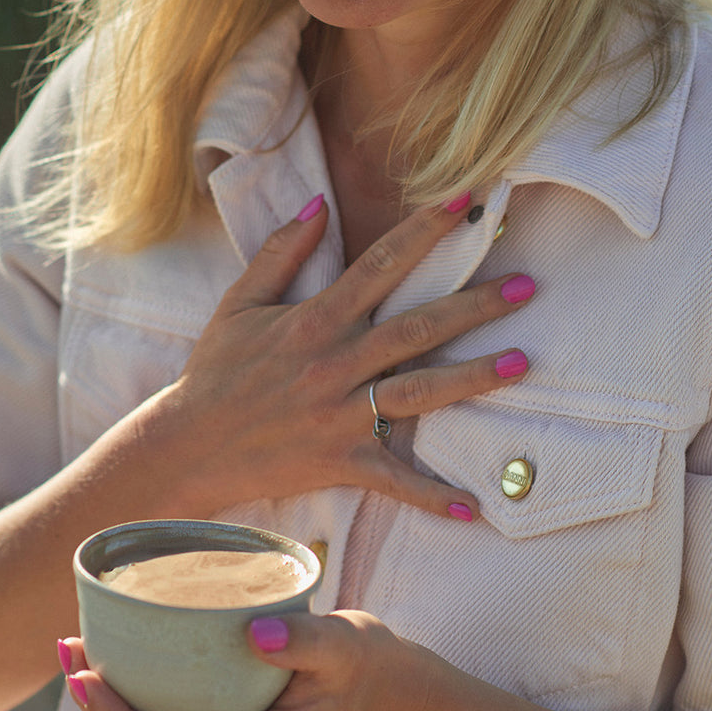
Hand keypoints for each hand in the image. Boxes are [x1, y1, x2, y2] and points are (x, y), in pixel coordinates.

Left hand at [58, 613, 420, 710]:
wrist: (387, 688)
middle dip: (98, 707)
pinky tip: (120, 657)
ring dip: (110, 703)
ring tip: (79, 647)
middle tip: (67, 646)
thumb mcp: (345, 645)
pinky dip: (136, 697)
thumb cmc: (364, 664)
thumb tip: (254, 634)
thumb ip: (304, 641)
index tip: (84, 675)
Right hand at [140, 194, 534, 520]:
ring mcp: (339, 415)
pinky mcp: (338, 461)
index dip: (423, 232)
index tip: (464, 204)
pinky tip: (473, 507)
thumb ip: (281, 250)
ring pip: (418, 394)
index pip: (379, 265)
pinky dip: (430, 495)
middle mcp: (334, 364)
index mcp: (313, 319)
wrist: (184, 446)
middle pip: (416, 328)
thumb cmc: (214, 371)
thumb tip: (321, 203)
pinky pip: (392, 480)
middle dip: (473, 305)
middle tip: (527, 286)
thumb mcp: (239, 302)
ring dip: (473, 379)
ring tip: (521, 363)